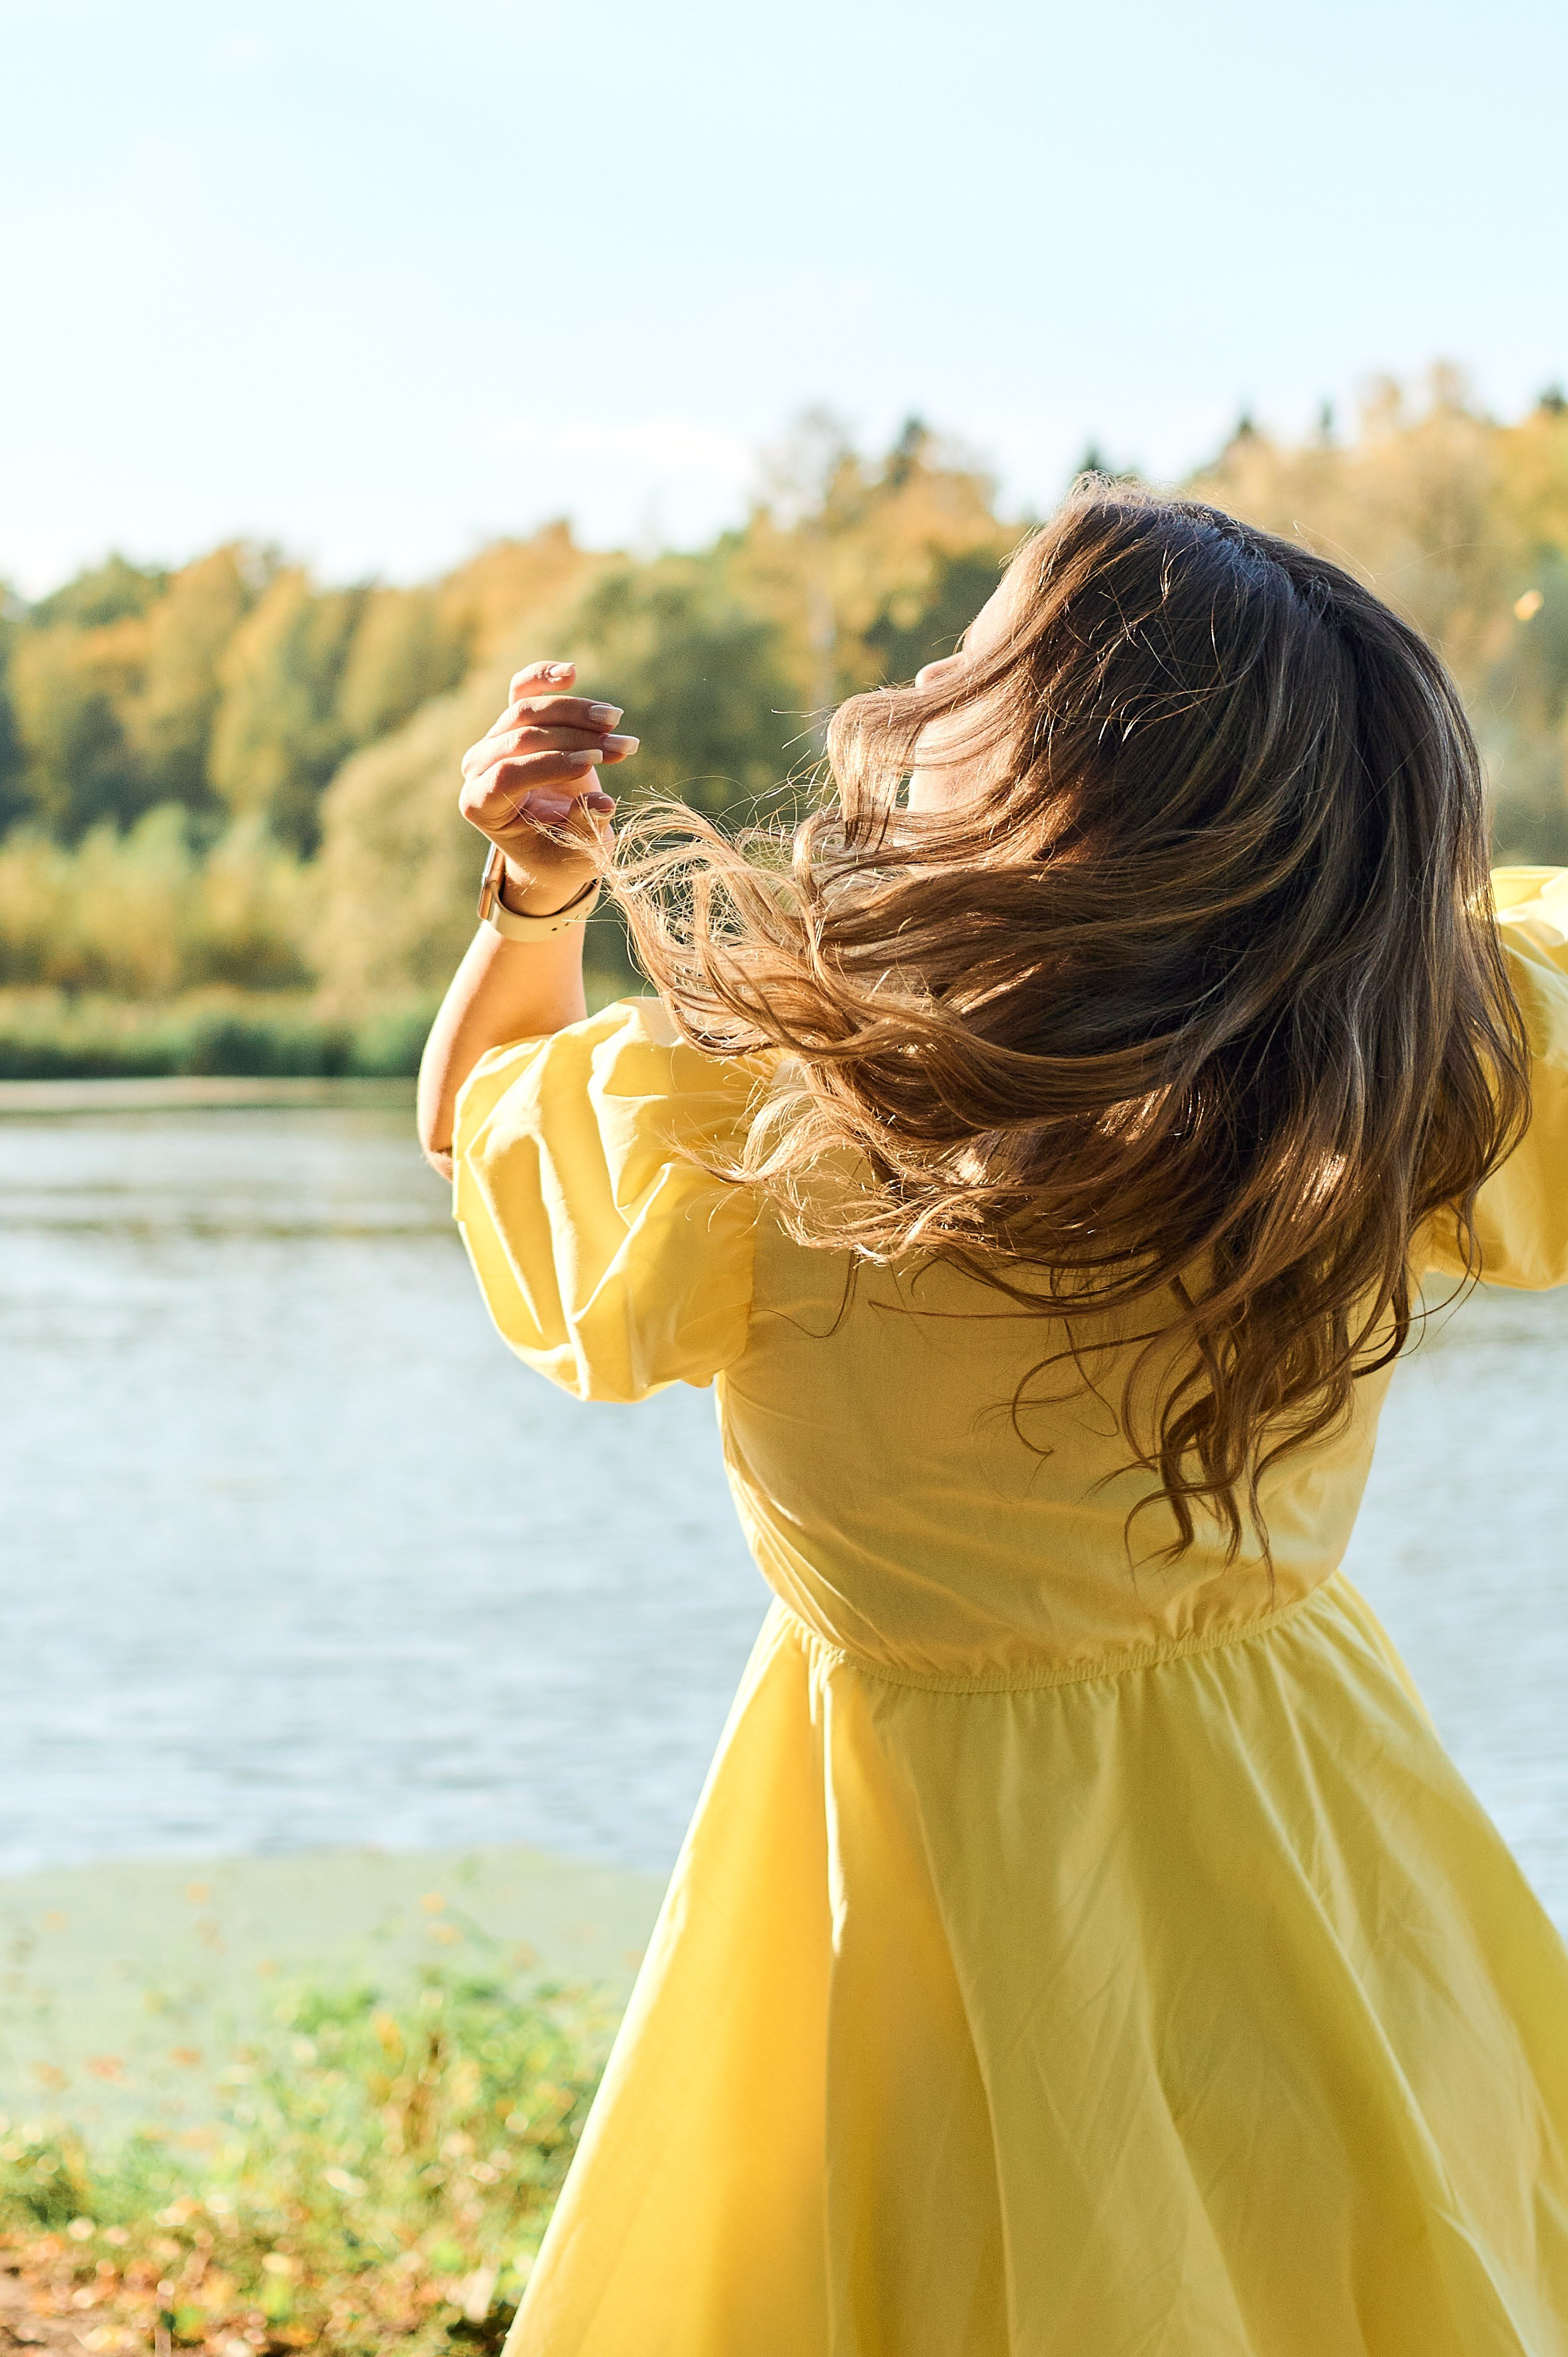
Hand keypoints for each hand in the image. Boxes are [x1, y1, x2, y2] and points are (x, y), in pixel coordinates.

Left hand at [458, 659, 638, 914]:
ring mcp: (493, 740)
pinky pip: (522, 688)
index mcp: (481, 804)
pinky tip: (570, 672)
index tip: (594, 764)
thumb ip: (583, 827)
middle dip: (575, 738)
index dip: (552, 764)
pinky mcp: (512, 720)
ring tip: (617, 722)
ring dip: (577, 713)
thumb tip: (602, 803)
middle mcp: (478, 768)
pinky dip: (544, 676)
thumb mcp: (576, 853)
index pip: (509, 773)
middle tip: (621, 746)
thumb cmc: (560, 854)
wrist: (553, 842)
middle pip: (521, 736)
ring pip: (529, 710)